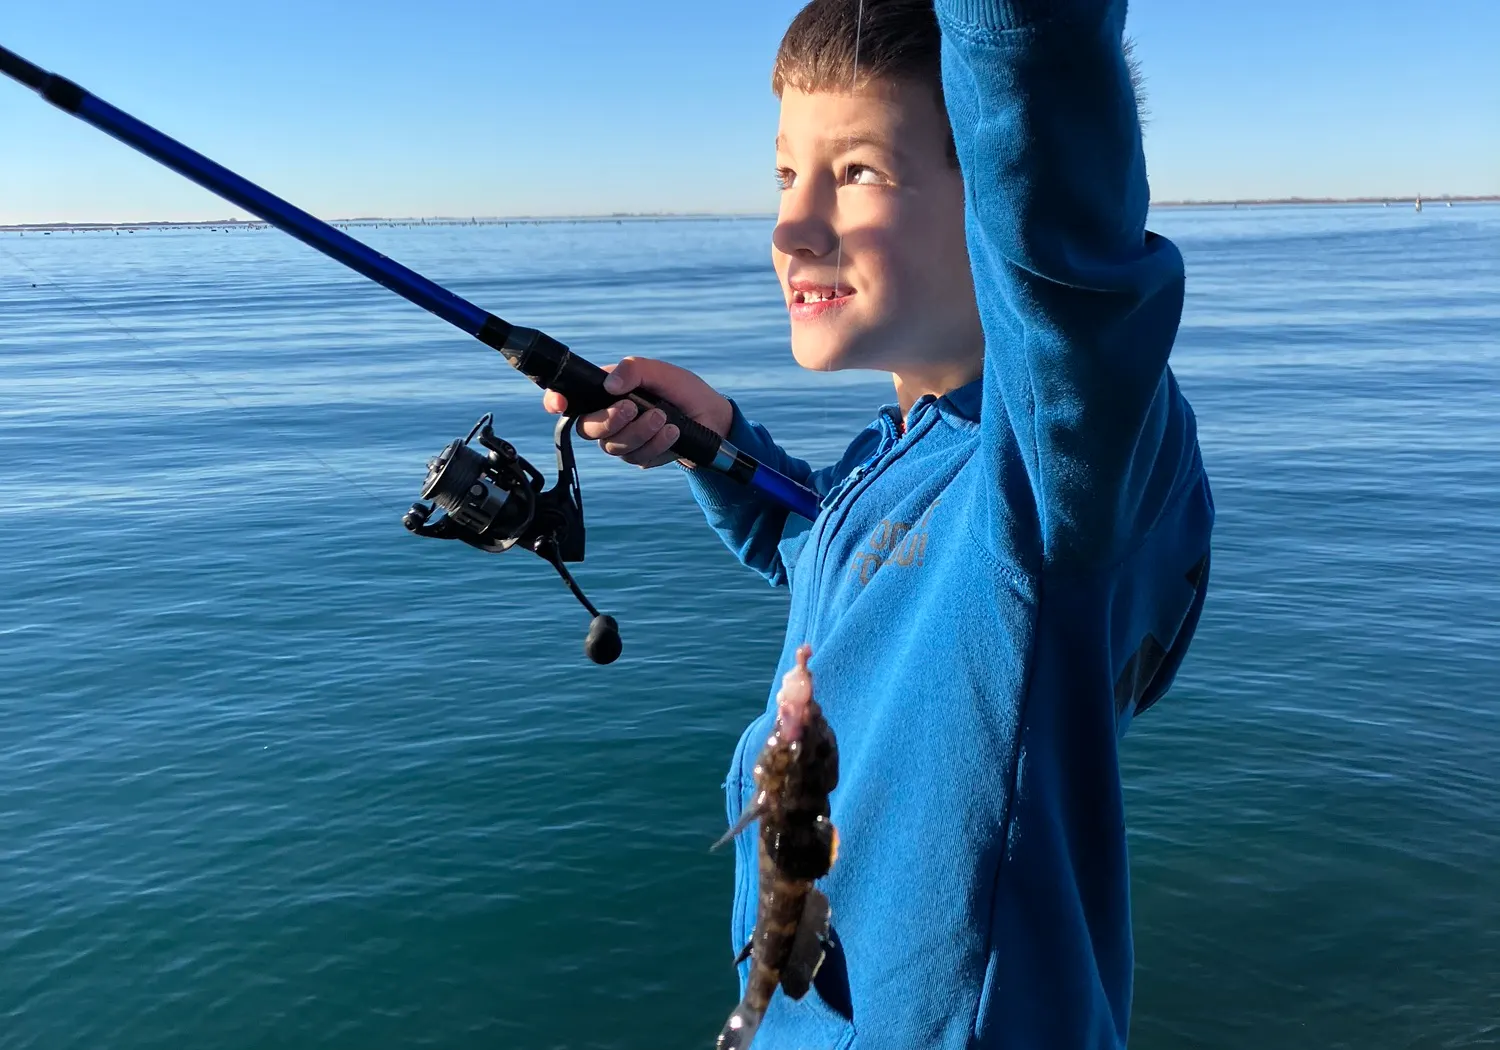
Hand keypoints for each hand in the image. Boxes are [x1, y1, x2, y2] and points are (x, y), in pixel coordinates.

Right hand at [542, 356, 733, 468]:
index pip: (570, 398)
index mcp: (605, 391)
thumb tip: (610, 383)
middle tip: (634, 408)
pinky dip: (656, 444)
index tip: (560, 405)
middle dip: (609, 420)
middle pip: (587, 428)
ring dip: (640, 432)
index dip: (556, 401)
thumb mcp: (662, 372)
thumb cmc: (684, 390)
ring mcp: (622, 440)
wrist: (713, 419)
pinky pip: (636, 457)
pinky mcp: (639, 457)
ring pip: (613, 446)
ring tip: (665, 417)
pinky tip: (673, 432)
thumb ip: (635, 369)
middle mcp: (608, 417)